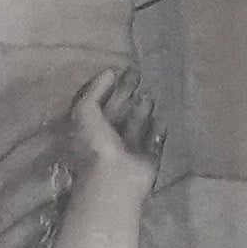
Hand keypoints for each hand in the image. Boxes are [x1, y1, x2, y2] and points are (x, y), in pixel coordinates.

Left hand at [67, 67, 154, 182]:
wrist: (115, 177)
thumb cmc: (94, 143)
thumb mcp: (84, 111)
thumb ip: (94, 91)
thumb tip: (110, 72)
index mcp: (86, 129)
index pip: (95, 104)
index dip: (104, 88)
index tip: (118, 70)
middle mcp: (105, 139)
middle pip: (116, 113)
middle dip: (126, 95)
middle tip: (138, 74)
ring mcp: (126, 150)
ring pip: (135, 126)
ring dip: (141, 111)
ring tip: (149, 94)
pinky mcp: (146, 159)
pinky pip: (153, 141)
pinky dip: (157, 130)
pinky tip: (162, 118)